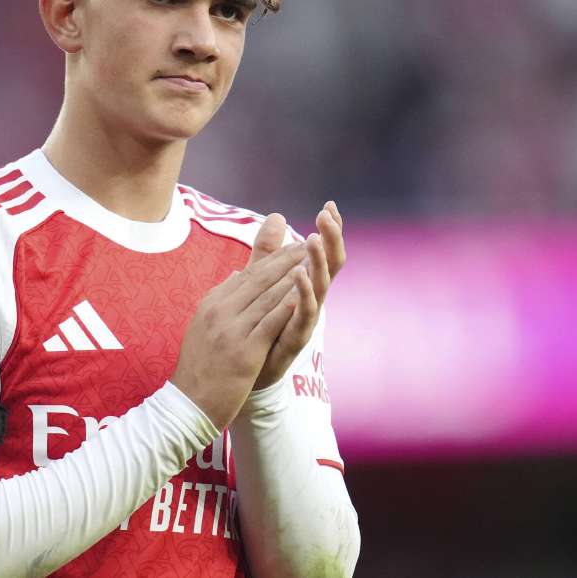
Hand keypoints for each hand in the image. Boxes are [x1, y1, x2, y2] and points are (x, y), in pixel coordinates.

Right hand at [170, 229, 306, 428]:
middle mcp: (220, 311)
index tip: (293, 245)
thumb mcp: (204, 325)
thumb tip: (236, 273)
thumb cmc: (199, 367)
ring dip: (293, 276)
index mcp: (212, 303)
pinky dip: (288, 305)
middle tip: (309, 242)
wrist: (188, 404)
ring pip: (268, 296)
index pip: (247, 274)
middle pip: (259, 279)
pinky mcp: (245, 351)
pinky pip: (271, 322)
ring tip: (313, 260)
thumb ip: (222, 298)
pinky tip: (304, 292)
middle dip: (286, 259)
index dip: (273, 259)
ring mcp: (232, 330)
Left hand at [249, 201, 344, 389]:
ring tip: (313, 238)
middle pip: (330, 265)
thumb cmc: (259, 325)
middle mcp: (311, 299)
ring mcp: (306, 318)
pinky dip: (303, 293)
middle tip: (327, 215)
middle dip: (331, 239)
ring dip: (318, 262)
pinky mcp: (295, 337)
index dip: (329, 231)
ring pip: (320, 286)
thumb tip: (277, 217)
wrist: (245, 371)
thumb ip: (268, 251)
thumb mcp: (261, 280)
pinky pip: (304, 314)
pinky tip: (299, 275)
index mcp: (306, 285)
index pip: (323, 252)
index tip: (330, 205)